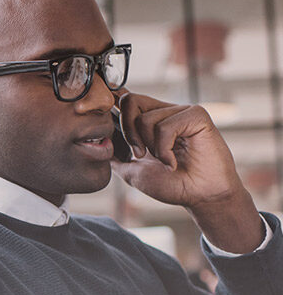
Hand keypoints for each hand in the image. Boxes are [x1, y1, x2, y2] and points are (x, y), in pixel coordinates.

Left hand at [111, 89, 263, 252]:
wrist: (199, 196)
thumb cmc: (171, 184)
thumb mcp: (133, 170)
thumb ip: (115, 155)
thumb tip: (94, 145)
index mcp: (149, 119)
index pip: (125, 98)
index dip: (110, 102)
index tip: (97, 111)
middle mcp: (164, 110)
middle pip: (129, 101)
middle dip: (127, 133)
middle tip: (139, 155)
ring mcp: (180, 111)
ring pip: (145, 119)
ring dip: (150, 148)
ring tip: (165, 161)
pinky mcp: (196, 115)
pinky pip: (165, 126)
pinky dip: (165, 150)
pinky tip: (174, 162)